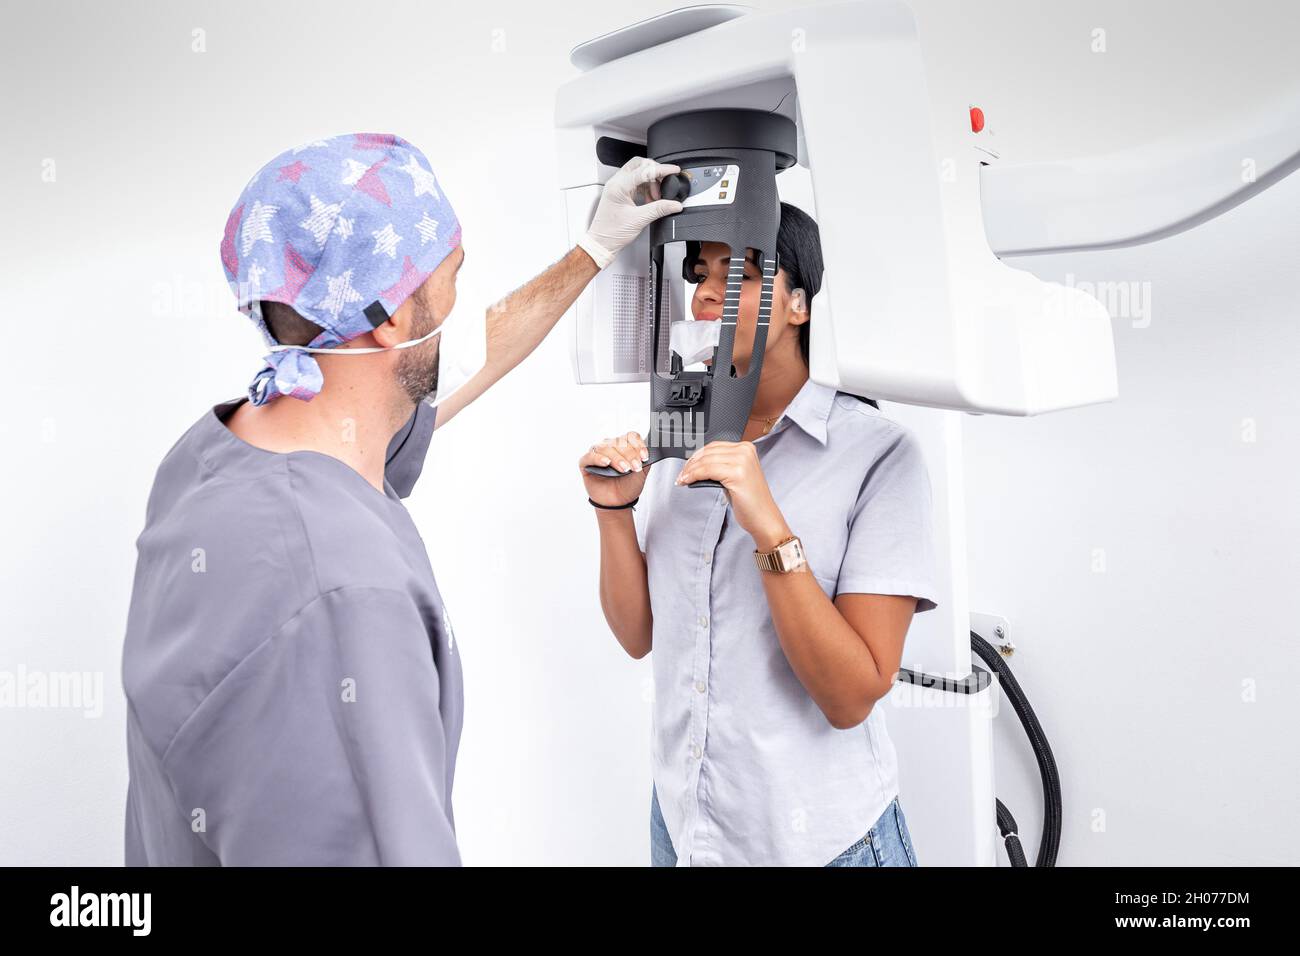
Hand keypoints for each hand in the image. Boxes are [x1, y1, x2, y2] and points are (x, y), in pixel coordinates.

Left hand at [578, 156, 683, 268]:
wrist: (602, 243)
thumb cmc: (612, 232)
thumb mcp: (639, 220)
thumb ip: (659, 209)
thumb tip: (674, 204)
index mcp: (619, 186)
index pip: (644, 170)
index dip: (662, 169)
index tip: (673, 170)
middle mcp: (616, 183)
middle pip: (640, 164)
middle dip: (655, 172)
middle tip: (665, 182)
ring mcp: (617, 187)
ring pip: (638, 173)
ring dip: (651, 182)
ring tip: (656, 197)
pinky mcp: (620, 192)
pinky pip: (636, 183)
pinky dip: (646, 188)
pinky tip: (650, 199)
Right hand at [579, 431, 651, 506]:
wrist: (617, 503)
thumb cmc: (627, 486)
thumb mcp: (642, 473)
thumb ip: (646, 460)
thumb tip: (650, 451)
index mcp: (623, 446)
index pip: (631, 437)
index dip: (638, 445)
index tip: (644, 456)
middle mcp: (610, 446)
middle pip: (619, 442)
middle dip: (629, 455)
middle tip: (635, 467)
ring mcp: (597, 454)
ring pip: (606, 448)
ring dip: (617, 458)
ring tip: (624, 469)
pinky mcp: (586, 463)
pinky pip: (590, 456)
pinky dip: (598, 458)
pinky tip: (606, 463)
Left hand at [675, 441, 790, 548]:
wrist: (764, 518)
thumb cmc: (751, 501)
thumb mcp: (735, 476)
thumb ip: (721, 465)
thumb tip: (697, 464)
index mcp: (746, 448)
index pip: (714, 446)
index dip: (696, 456)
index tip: (686, 466)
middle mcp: (745, 451)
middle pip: (708, 452)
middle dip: (691, 463)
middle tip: (681, 474)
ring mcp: (742, 461)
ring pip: (705, 461)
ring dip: (689, 470)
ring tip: (682, 479)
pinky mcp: (737, 473)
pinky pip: (707, 470)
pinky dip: (694, 475)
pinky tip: (687, 481)